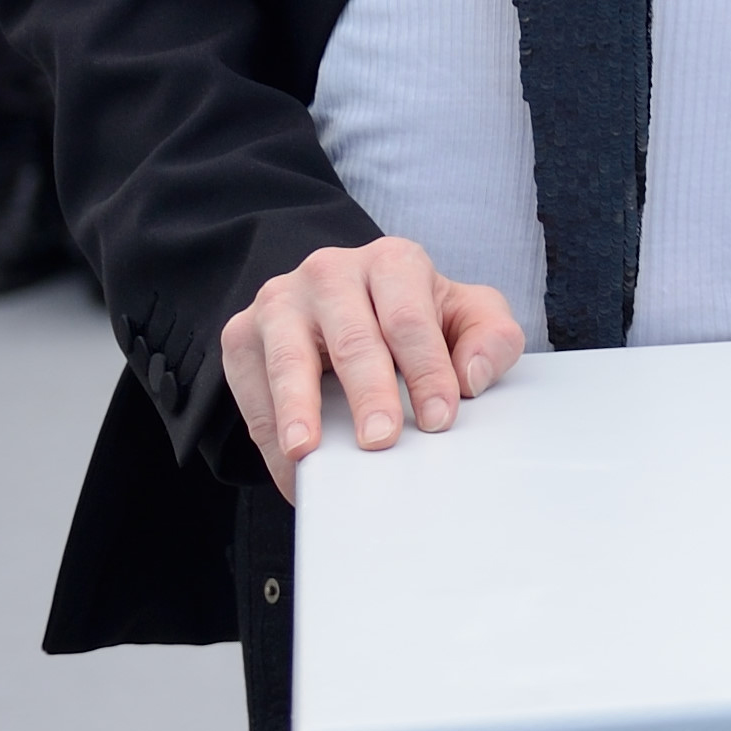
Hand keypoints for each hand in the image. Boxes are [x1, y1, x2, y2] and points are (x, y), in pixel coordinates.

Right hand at [218, 236, 525, 501]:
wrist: (341, 304)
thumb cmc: (412, 314)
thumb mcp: (463, 314)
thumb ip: (490, 336)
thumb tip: (471, 376)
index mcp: (392, 262)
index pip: (410, 319)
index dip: (427, 371)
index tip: (438, 419)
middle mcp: (330, 272)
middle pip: (353, 339)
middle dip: (370, 393)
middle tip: (381, 440)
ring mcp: (279, 301)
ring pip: (290, 359)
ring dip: (300, 409)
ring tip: (309, 451)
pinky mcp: (240, 333)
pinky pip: (251, 390)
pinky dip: (271, 434)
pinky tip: (291, 469)